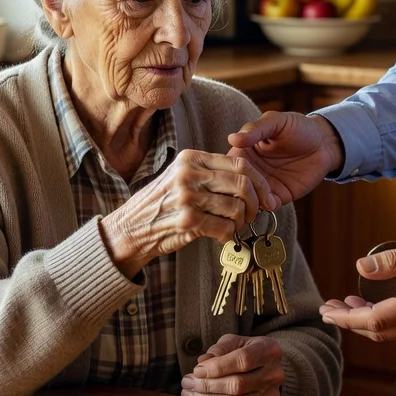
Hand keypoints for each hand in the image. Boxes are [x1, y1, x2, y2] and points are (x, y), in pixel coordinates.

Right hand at [100, 150, 277, 277]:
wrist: (130, 229)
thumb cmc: (161, 204)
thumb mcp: (180, 176)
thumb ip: (209, 172)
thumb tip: (249, 178)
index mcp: (191, 158)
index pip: (240, 162)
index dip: (259, 180)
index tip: (265, 195)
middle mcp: (189, 174)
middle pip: (243, 183)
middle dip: (256, 203)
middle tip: (254, 214)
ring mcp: (187, 197)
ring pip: (237, 208)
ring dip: (242, 222)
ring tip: (234, 227)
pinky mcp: (187, 221)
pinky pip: (225, 228)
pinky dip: (229, 235)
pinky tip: (221, 236)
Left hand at [180, 334, 285, 395]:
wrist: (265, 367)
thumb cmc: (246, 350)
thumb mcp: (235, 341)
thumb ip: (220, 349)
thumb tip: (202, 363)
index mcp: (269, 350)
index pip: (243, 360)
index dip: (217, 367)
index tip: (196, 370)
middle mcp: (274, 374)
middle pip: (238, 385)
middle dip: (207, 386)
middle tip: (187, 383)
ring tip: (189, 394)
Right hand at [227, 111, 344, 205]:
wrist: (324, 143)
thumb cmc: (298, 127)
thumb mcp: (276, 122)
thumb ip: (255, 129)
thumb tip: (232, 138)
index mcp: (243, 150)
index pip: (227, 164)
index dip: (226, 170)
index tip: (233, 173)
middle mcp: (250, 170)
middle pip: (234, 185)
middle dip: (236, 191)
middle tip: (244, 190)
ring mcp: (263, 184)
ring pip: (247, 199)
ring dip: (249, 202)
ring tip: (257, 198)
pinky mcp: (279, 196)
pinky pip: (266, 206)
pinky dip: (265, 207)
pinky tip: (270, 201)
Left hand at [319, 233, 395, 340]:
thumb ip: (392, 260)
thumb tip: (361, 266)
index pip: (374, 320)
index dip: (346, 317)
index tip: (328, 310)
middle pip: (379, 332)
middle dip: (351, 321)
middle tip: (331, 308)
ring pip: (392, 333)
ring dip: (367, 321)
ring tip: (349, 305)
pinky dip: (385, 320)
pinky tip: (376, 305)